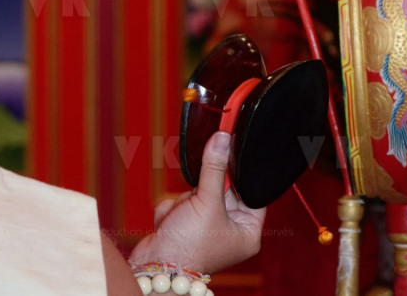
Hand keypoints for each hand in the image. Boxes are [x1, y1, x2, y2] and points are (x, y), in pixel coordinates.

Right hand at [128, 131, 265, 273]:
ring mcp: (206, 227)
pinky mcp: (186, 224)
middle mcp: (229, 230)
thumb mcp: (207, 202)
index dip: (239, 175)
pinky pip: (182, 202)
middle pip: (221, 189)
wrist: (154, 266)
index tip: (230, 154)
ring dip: (185, 200)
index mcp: (247, 232)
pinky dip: (173, 209)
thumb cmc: (188, 247)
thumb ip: (215, 168)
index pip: (252, 193)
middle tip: (196, 198)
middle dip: (202, 191)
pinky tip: (171, 222)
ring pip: (198, 193)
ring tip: (181, 217)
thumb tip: (222, 139)